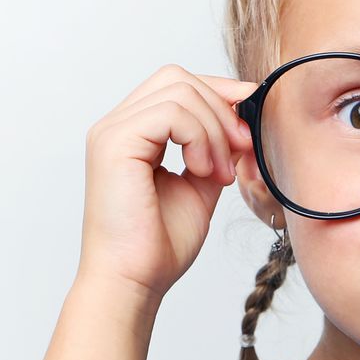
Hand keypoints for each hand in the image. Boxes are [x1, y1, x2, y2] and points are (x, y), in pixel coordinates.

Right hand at [76, 64, 256, 304]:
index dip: (218, 95)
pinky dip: (199, 137)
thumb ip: (214, 149)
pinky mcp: (115, 143)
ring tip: (219, 173)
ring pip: (179, 90)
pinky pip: (171, 112)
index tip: (247, 127)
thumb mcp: (199, 185)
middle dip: (220, 107)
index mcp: (131, 133)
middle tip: (241, 149)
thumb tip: (239, 115)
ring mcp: (111, 132)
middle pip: (177, 77)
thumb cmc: (159, 245)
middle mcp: (115, 126)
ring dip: (213, 129)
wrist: (134, 281)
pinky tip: (203, 172)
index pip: (176, 85)